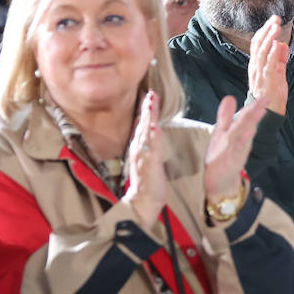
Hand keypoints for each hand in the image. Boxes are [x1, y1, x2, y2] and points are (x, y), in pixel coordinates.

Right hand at [122, 91, 167, 225]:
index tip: (149, 94)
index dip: (145, 110)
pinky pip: (151, 149)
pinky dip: (152, 136)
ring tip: (151, 101)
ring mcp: (143, 156)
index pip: (141, 124)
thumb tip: (151, 132)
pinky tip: (154, 126)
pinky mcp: (150, 165)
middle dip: (146, 108)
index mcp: (139, 147)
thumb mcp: (147, 159)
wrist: (142, 202)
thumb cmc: (147, 182)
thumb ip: (148, 146)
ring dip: (148, 116)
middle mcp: (139, 149)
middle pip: (142, 124)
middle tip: (150, 92)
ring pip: (145, 132)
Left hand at [203, 94, 268, 203]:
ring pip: (244, 136)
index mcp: (235, 133)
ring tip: (258, 113)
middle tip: (265, 100)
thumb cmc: (222, 157)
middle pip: (247, 125)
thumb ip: (226, 116)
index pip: (246, 117)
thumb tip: (230, 97)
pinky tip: (247, 133)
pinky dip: (242, 142)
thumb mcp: (222, 133)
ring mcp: (235, 152)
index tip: (266, 97)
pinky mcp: (231, 163)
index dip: (255, 107)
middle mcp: (238, 142)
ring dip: (251, 125)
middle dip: (255, 112)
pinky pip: (237, 152)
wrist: (220, 185)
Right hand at [248, 16, 289, 114]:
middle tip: (275, 19)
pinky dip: (272, 53)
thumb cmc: (273, 93)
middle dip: (267, 30)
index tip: (273, 20)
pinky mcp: (267, 80)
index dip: (264, 30)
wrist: (270, 112)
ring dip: (269, 38)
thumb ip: (279, 59)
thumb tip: (281, 44)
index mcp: (256, 64)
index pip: (257, 43)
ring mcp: (260, 73)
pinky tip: (276, 44)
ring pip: (262, 52)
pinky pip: (268, 65)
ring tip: (276, 26)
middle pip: (258, 44)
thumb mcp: (277, 72)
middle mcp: (255, 67)